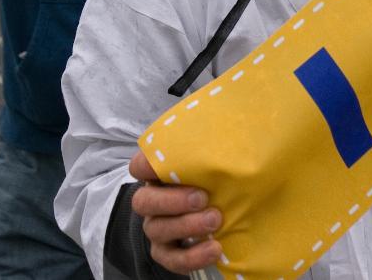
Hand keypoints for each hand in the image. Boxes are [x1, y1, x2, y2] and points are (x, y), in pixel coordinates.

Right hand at [127, 150, 222, 272]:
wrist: (225, 210)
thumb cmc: (217, 176)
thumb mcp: (215, 155)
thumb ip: (214, 140)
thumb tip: (233, 112)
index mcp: (160, 174)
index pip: (139, 166)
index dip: (145, 165)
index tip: (164, 164)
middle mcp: (153, 200)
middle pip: (144, 201)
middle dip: (171, 201)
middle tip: (202, 197)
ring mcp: (158, 228)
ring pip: (158, 230)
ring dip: (187, 226)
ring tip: (216, 220)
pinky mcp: (169, 252)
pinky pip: (172, 259)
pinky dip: (192, 256)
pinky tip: (214, 248)